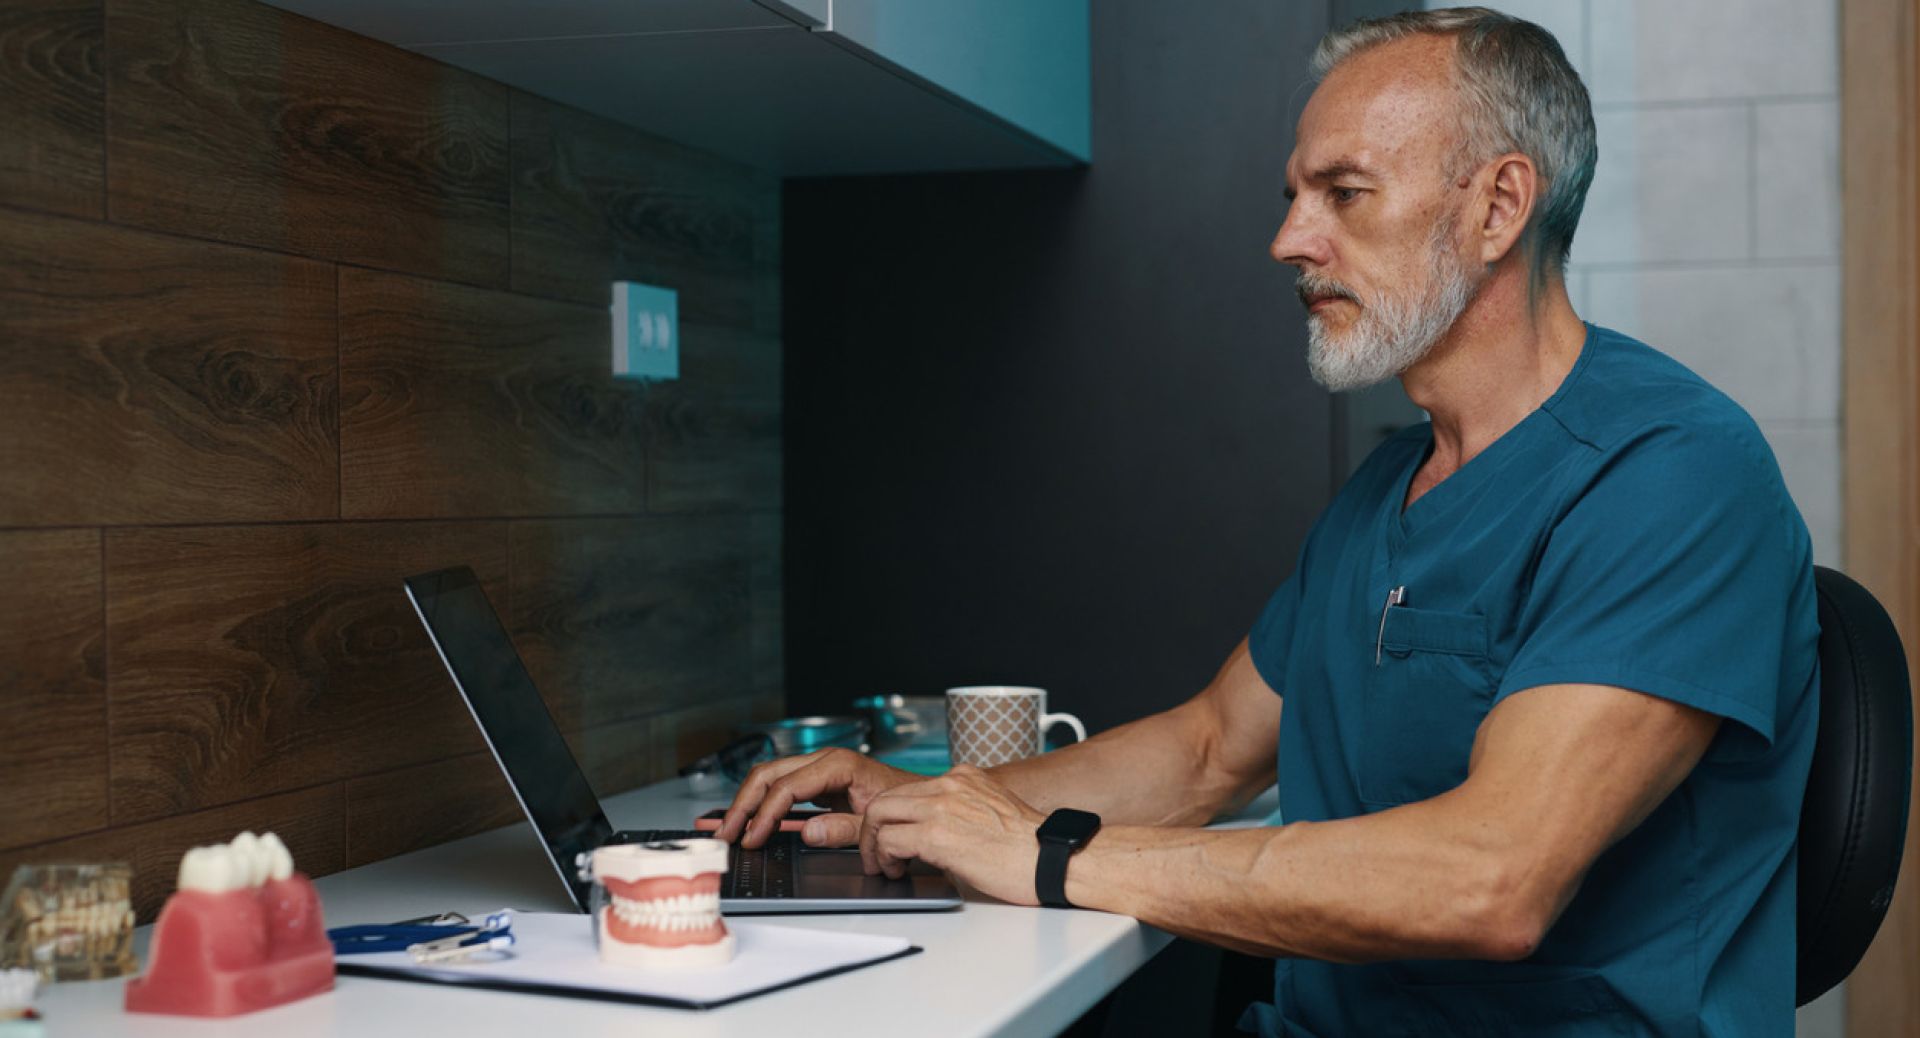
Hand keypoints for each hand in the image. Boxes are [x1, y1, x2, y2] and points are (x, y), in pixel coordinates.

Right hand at [715, 748, 917, 848]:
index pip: (787, 786)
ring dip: (747, 802)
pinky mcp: (818, 781)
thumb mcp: (876, 823)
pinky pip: (781, 786)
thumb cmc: (903, 809)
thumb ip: (843, 829)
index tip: (752, 839)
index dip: (764, 813)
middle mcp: (825, 761)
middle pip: (769, 774)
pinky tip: (750, 820)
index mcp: (839, 766)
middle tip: (726, 833)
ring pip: (769, 776)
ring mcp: (819, 768)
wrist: (920, 800)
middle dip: (743, 803)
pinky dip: (761, 802)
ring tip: (729, 828)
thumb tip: (808, 832)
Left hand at [860, 765, 1047, 905]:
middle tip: (876, 853)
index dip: (893, 817)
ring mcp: (941, 806)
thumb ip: (959, 813)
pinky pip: (890, 840)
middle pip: (886, 798)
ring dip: (874, 844)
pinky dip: (885, 857)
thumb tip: (933, 835)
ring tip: (884, 866)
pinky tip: (897, 871)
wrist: (1052, 859)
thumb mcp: (990, 812)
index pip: (909, 790)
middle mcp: (949, 784)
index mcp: (963, 777)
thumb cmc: (1029, 848)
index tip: (891, 836)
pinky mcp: (937, 834)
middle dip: (872, 828)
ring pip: (880, 815)